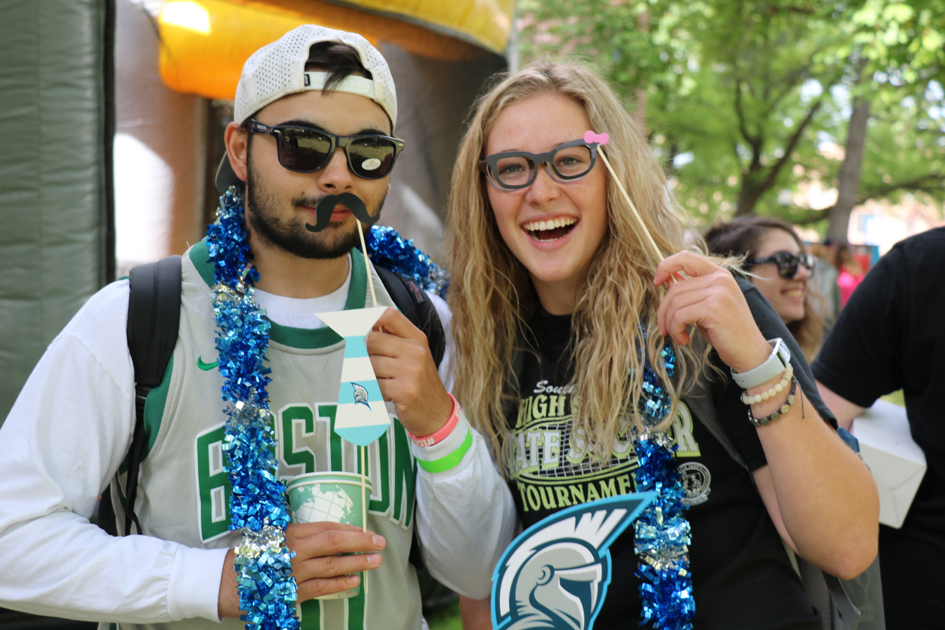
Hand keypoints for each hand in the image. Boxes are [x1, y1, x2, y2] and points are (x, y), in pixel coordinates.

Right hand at [219, 522, 385, 617]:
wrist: (222, 580)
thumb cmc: (249, 554)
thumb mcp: (273, 534)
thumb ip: (298, 533)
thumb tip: (327, 532)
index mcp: (290, 532)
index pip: (327, 527)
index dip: (351, 529)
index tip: (368, 531)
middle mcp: (294, 550)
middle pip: (334, 543)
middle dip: (361, 542)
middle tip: (380, 544)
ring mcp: (294, 572)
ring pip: (332, 566)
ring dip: (356, 563)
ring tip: (374, 562)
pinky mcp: (291, 592)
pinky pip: (320, 588)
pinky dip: (338, 584)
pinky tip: (354, 582)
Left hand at [366, 307, 452, 436]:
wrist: (437, 412)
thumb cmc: (421, 383)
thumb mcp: (415, 355)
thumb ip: (394, 339)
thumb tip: (370, 326)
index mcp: (417, 338)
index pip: (389, 316)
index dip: (370, 318)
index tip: (361, 325)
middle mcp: (415, 351)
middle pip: (373, 340)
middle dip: (370, 354)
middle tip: (382, 367)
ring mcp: (410, 371)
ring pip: (370, 364)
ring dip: (373, 375)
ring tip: (388, 382)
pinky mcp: (404, 390)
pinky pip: (375, 385)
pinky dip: (377, 391)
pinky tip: (390, 393)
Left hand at [653, 251, 769, 372]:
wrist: (750, 353)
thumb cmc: (726, 331)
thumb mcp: (708, 305)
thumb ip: (691, 291)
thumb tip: (666, 279)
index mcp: (719, 274)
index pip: (686, 257)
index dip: (666, 266)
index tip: (656, 282)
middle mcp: (720, 279)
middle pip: (675, 289)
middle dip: (664, 311)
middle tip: (665, 329)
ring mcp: (718, 292)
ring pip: (675, 303)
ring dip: (670, 324)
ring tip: (678, 336)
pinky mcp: (714, 308)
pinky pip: (680, 316)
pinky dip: (676, 330)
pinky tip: (684, 339)